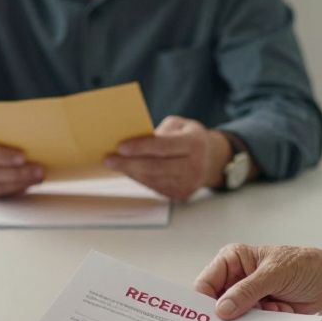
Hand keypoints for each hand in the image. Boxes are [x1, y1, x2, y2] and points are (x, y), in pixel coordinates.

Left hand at [104, 116, 228, 199]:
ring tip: (115, 164)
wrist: (212, 160)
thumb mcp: (179, 125)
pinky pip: (155, 187)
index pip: (164, 147)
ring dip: (131, 172)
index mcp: (195, 144)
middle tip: (109, 160)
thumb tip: (133, 142)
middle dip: (129, 164)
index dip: (141, 147)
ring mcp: (189, 183)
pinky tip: (130, 171)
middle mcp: (195, 166)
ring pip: (152, 179)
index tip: (120, 147)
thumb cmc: (190, 138)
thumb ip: (160, 132)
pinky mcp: (181, 194)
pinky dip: (140, 179)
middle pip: (155, 167)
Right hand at [194, 243, 321, 319]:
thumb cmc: (305, 266)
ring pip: (232, 319)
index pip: (206, 283)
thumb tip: (221, 309)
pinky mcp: (258, 314)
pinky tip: (282, 311)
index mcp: (232, 260)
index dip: (203, 303)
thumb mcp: (275, 274)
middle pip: (215, 305)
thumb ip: (248, 290)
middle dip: (228, 317)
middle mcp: (235, 279)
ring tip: (274, 309)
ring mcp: (246, 298)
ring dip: (252, 320)